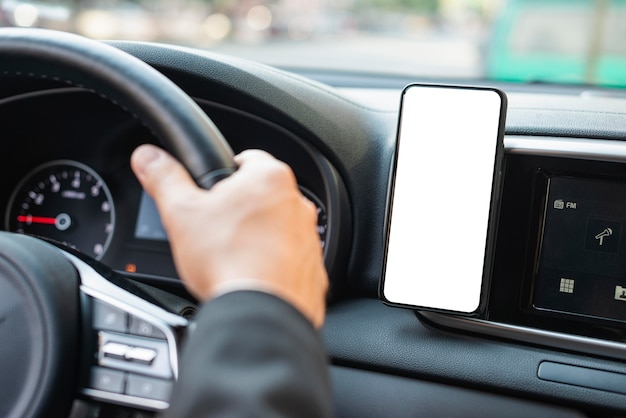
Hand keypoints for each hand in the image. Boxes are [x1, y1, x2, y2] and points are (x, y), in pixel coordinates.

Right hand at [131, 144, 327, 327]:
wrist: (260, 314)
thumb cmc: (228, 261)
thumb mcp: (182, 213)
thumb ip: (164, 179)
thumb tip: (148, 158)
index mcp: (269, 178)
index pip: (245, 159)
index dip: (222, 175)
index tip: (210, 192)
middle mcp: (297, 204)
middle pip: (262, 196)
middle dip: (239, 209)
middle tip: (215, 229)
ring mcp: (309, 238)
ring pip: (278, 228)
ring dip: (258, 237)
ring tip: (231, 257)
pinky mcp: (313, 268)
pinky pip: (290, 259)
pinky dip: (274, 265)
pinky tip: (252, 276)